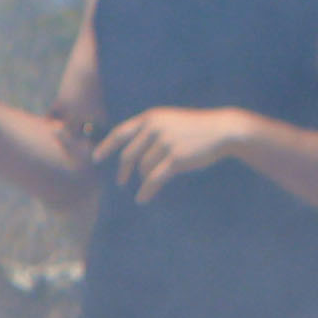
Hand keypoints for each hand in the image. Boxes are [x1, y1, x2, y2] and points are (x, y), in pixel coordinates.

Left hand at [92, 102, 248, 196]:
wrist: (223, 130)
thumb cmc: (195, 129)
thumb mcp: (169, 122)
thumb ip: (149, 131)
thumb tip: (127, 153)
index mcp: (150, 117)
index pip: (120, 133)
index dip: (105, 147)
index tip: (95, 159)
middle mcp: (154, 128)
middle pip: (128, 155)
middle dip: (123, 170)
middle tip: (120, 182)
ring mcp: (165, 142)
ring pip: (143, 168)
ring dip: (143, 179)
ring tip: (148, 185)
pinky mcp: (175, 158)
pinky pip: (154, 179)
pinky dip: (146, 191)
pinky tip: (143, 199)